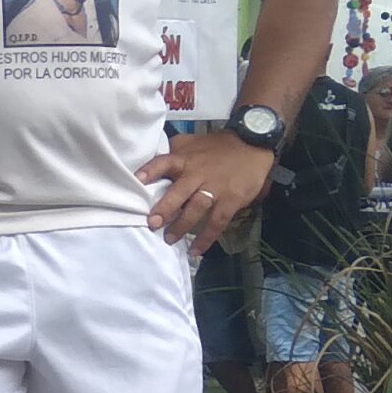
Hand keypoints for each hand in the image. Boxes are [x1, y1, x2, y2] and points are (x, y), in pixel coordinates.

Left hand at [137, 130, 276, 254]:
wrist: (254, 145)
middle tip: (153, 223)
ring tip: (169, 239)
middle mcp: (198, 174)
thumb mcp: (194, 142)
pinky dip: (206, 238)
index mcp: (186, 159)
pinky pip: (217, 222)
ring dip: (182, 226)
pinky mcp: (231, 200)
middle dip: (166, 208)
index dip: (151, 170)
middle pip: (179, 191)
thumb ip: (174, 150)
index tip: (137, 180)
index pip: (165, 162)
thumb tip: (149, 154)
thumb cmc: (218, 147)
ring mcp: (215, 188)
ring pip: (196, 208)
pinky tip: (195, 250)